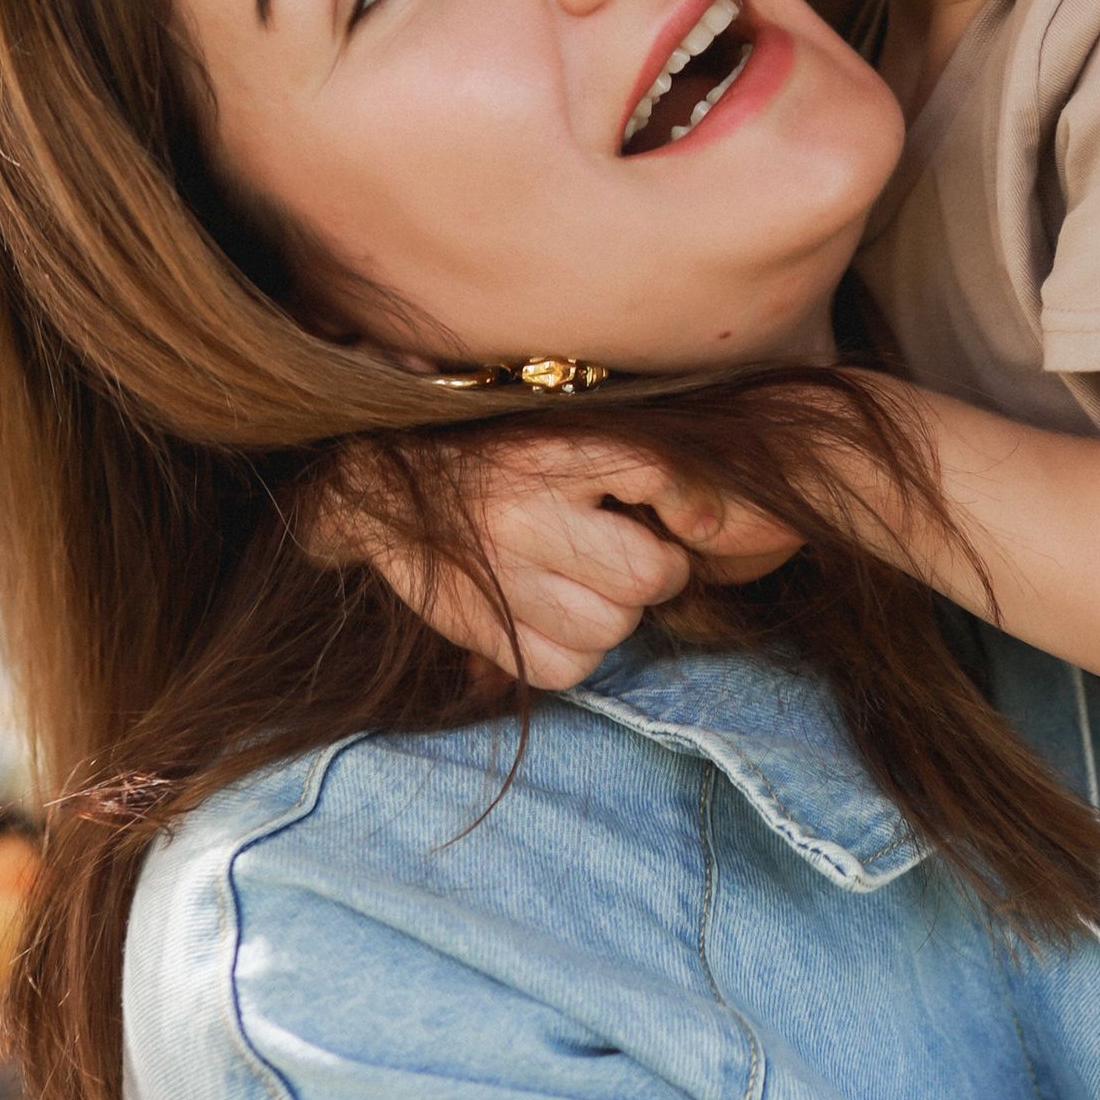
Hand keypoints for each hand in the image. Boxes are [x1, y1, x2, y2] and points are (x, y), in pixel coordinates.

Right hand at [302, 433, 799, 689]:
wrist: (387, 480)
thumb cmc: (507, 453)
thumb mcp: (570, 431)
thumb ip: (644, 465)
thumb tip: (712, 521)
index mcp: (553, 447)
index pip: (658, 477)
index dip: (692, 504)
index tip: (688, 517)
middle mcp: (522, 509)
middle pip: (647, 575)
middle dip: (656, 572)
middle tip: (633, 554)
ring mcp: (496, 572)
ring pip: (612, 628)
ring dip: (616, 613)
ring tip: (585, 580)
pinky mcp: (474, 625)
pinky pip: (567, 669)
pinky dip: (575, 652)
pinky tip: (557, 614)